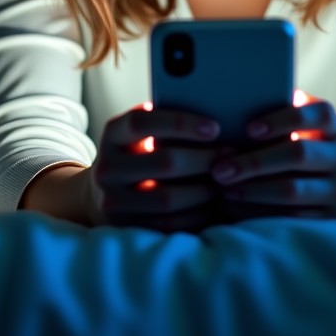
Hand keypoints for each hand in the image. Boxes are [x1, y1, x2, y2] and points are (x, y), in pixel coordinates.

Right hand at [91, 103, 222, 231]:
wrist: (103, 193)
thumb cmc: (138, 151)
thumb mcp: (141, 132)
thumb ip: (165, 122)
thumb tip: (215, 108)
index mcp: (113, 133)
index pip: (142, 122)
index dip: (180, 124)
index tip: (215, 128)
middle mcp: (107, 167)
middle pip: (163, 162)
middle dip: (204, 159)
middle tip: (232, 154)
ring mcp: (112, 200)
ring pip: (167, 197)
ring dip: (204, 189)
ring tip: (228, 178)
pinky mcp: (125, 227)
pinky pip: (168, 224)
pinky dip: (196, 213)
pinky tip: (215, 202)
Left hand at [209, 95, 335, 220]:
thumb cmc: (305, 148)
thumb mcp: (303, 130)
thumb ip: (282, 116)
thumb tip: (236, 104)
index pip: (318, 114)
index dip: (283, 119)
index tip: (249, 129)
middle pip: (298, 154)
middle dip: (254, 162)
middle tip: (219, 169)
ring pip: (293, 190)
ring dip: (252, 190)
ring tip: (224, 190)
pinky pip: (292, 217)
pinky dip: (260, 212)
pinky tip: (238, 208)